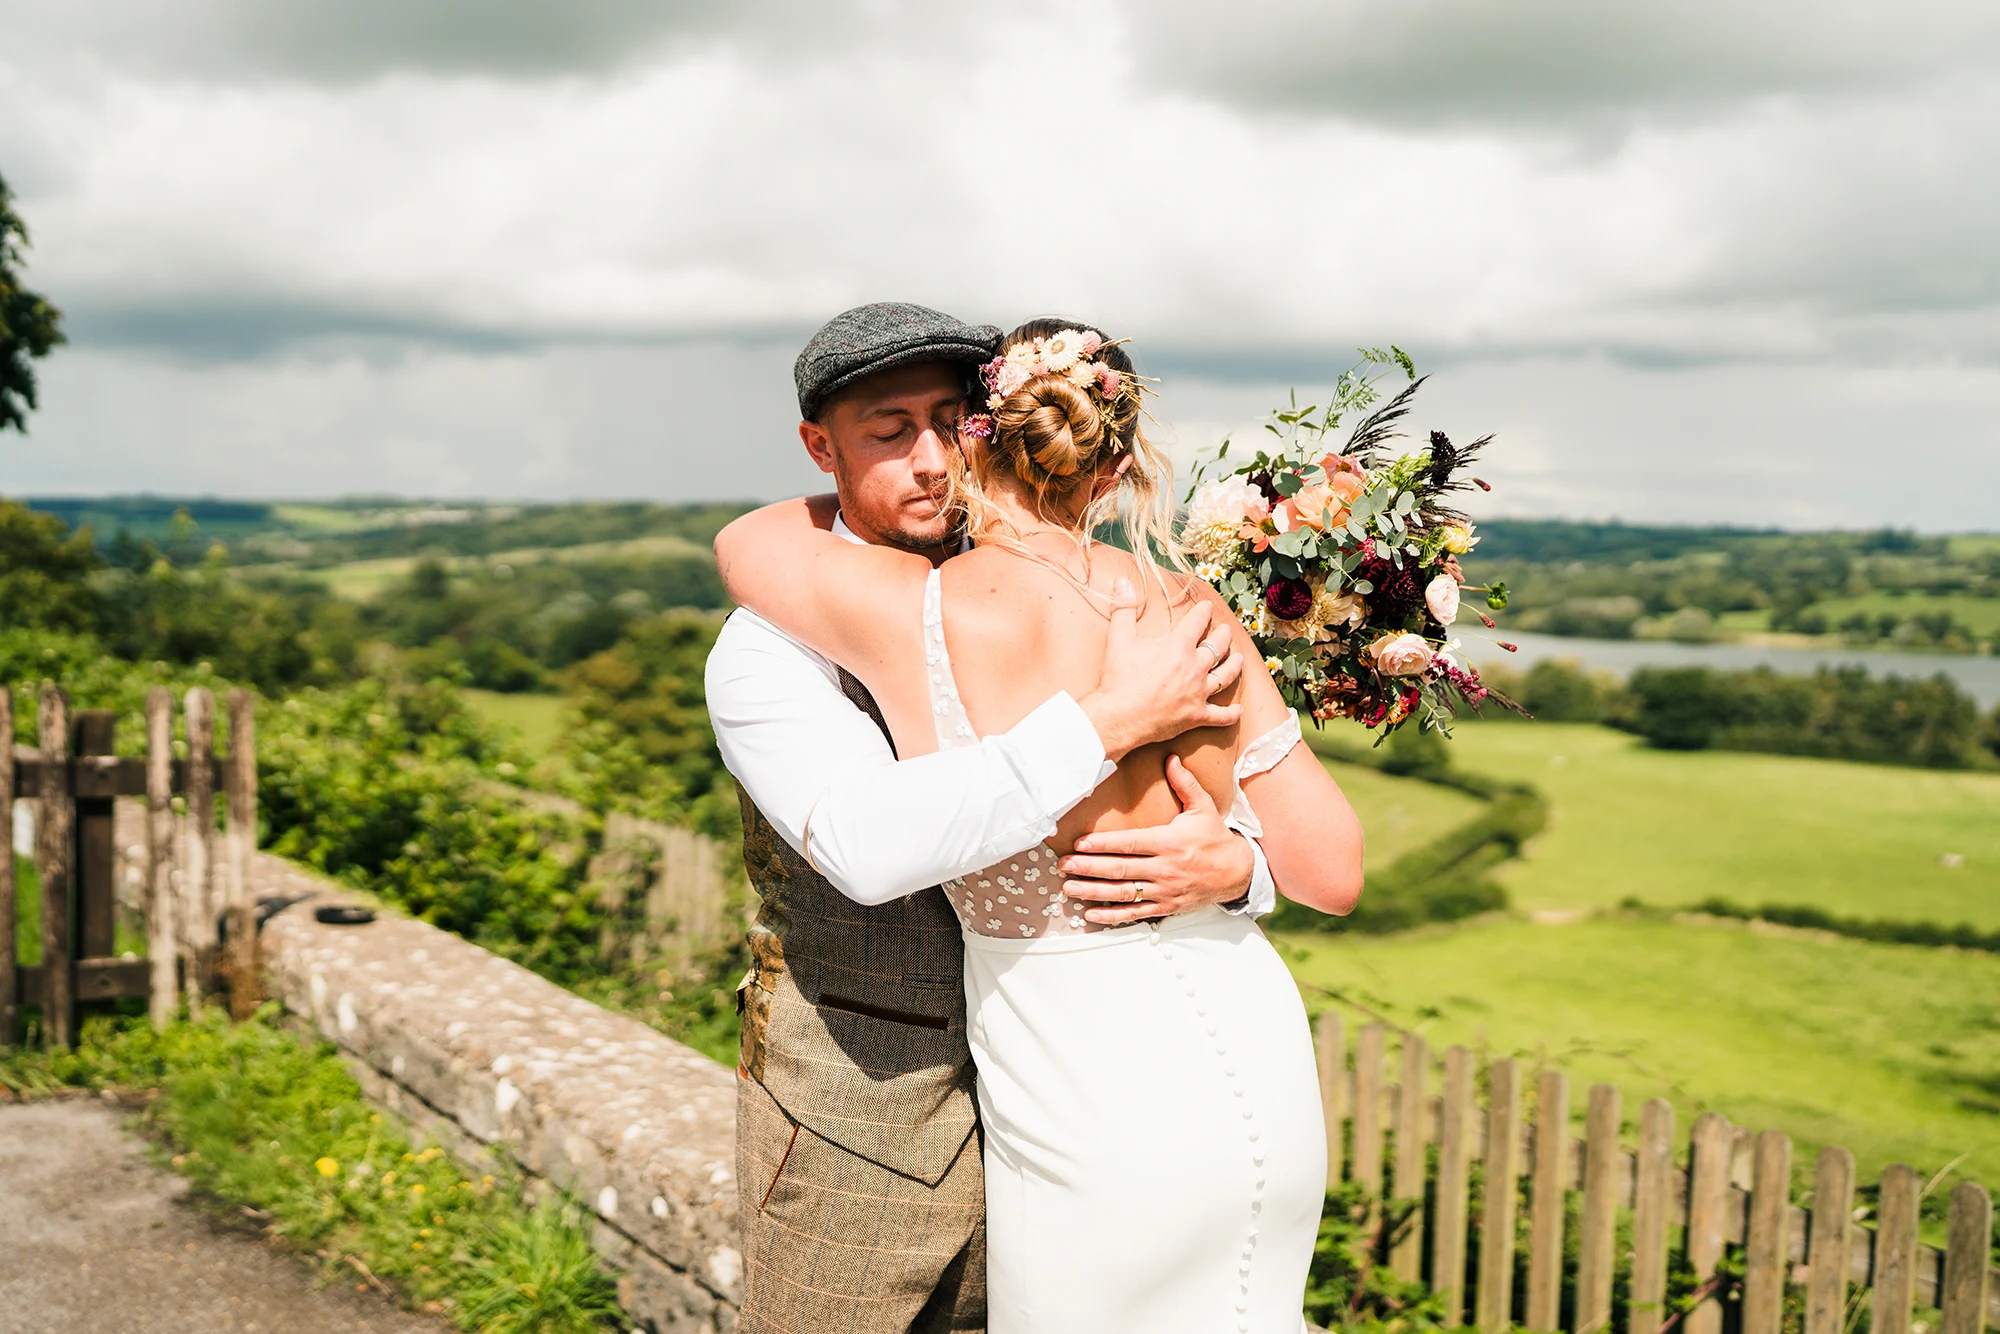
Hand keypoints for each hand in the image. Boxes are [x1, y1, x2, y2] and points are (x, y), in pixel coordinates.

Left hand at [1056, 755, 1254, 924]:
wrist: (1236, 873)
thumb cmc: (1214, 837)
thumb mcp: (1203, 808)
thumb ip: (1185, 784)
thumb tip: (1170, 757)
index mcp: (1170, 843)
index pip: (1131, 843)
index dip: (1104, 844)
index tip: (1080, 843)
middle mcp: (1165, 869)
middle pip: (1121, 870)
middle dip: (1089, 868)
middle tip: (1063, 865)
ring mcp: (1165, 891)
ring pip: (1124, 894)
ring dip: (1093, 892)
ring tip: (1068, 888)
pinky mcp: (1166, 907)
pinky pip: (1135, 914)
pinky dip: (1112, 916)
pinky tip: (1090, 913)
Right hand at [1076, 580, 1242, 762]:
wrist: (1119, 718)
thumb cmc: (1119, 678)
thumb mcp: (1118, 638)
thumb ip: (1124, 608)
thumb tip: (1122, 582)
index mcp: (1179, 646)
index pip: (1197, 622)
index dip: (1203, 612)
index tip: (1207, 607)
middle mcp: (1195, 667)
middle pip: (1218, 648)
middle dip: (1223, 636)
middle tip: (1226, 631)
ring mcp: (1199, 693)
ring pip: (1226, 676)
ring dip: (1234, 666)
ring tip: (1238, 658)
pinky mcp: (1197, 716)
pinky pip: (1220, 715)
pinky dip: (1231, 714)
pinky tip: (1238, 711)